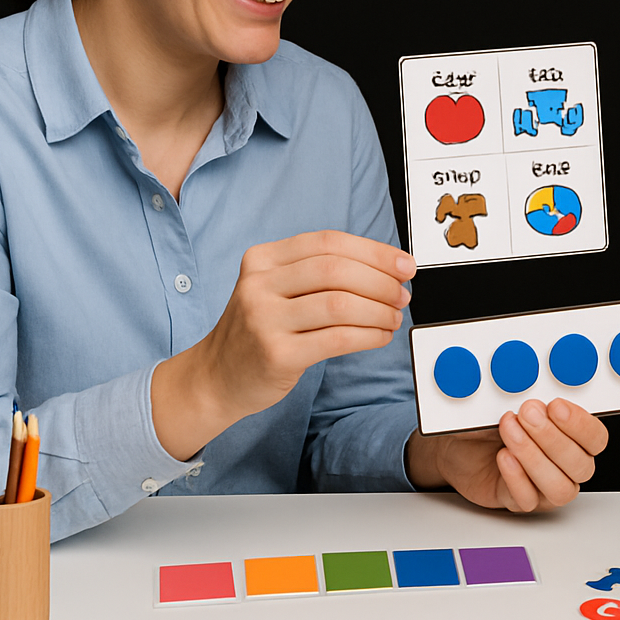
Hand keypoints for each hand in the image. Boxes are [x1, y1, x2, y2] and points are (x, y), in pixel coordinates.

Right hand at [153, 230, 413, 457]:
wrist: (215, 377)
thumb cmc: (259, 330)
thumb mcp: (276, 289)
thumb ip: (319, 273)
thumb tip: (386, 268)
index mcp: (262, 259)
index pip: (328, 243)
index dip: (373, 251)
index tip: (404, 264)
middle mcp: (259, 284)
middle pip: (336, 270)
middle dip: (380, 281)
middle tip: (402, 294)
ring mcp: (264, 320)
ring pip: (340, 305)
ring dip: (378, 310)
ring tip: (393, 317)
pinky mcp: (277, 354)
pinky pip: (336, 339)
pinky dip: (368, 336)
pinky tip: (380, 336)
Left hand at [410, 398, 607, 511]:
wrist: (460, 446)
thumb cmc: (491, 423)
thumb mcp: (509, 401)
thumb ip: (527, 397)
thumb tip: (530, 384)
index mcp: (574, 439)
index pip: (595, 438)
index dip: (580, 424)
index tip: (556, 406)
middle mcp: (565, 466)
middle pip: (580, 464)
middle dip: (552, 437)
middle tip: (527, 413)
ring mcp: (545, 487)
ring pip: (560, 488)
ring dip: (534, 457)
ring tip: (510, 432)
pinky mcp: (520, 500)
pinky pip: (528, 500)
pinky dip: (516, 477)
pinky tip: (504, 457)